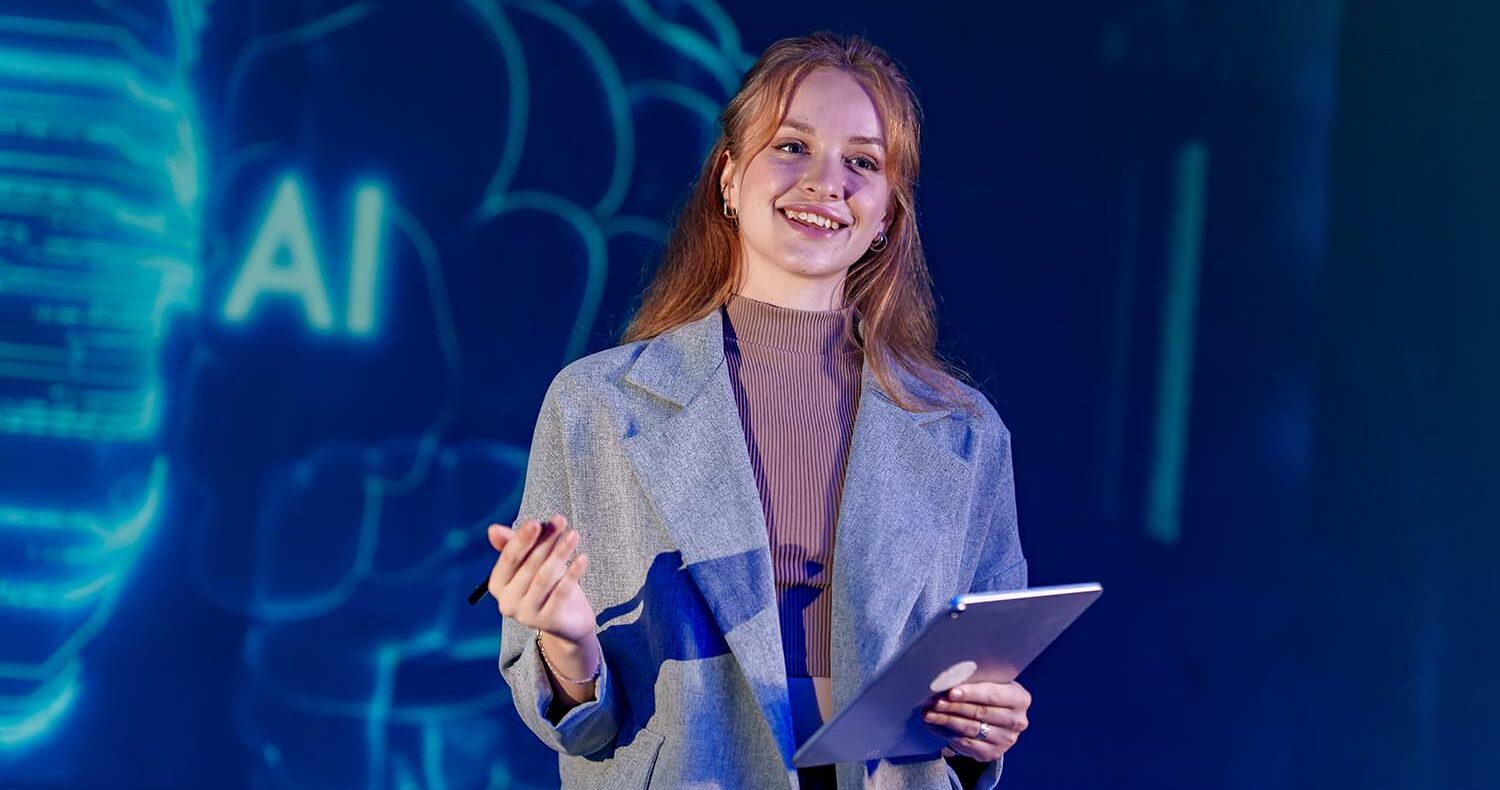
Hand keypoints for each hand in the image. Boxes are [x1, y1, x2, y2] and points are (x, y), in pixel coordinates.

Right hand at [486, 514, 595, 643]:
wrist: (567, 619)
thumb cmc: (546, 583)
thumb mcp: (531, 561)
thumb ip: (514, 544)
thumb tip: (493, 529)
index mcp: (498, 584)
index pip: (509, 558)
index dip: (522, 539)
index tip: (536, 522)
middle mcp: (507, 602)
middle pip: (529, 565)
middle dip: (546, 541)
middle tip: (561, 521)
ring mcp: (526, 614)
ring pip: (545, 577)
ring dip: (560, 553)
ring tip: (574, 535)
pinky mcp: (547, 621)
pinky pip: (561, 593)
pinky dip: (573, 574)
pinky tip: (583, 558)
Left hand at [923, 680, 1031, 761]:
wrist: (996, 719)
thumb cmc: (989, 694)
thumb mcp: (990, 683)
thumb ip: (976, 680)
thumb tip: (948, 677)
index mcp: (1020, 698)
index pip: (993, 695)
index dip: (970, 693)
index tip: (951, 692)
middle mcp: (1017, 721)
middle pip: (980, 712)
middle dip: (954, 707)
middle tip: (934, 702)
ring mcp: (1007, 739)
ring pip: (971, 729)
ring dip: (946, 721)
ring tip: (929, 714)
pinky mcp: (993, 753)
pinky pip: (967, 744)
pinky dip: (948, 735)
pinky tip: (935, 727)